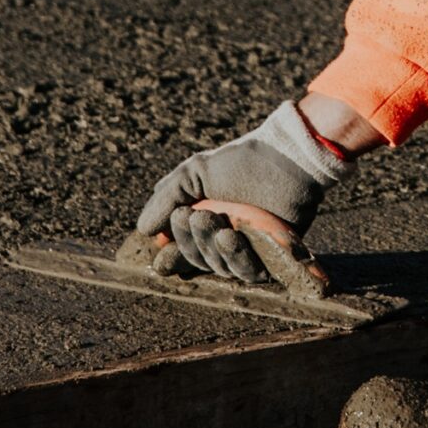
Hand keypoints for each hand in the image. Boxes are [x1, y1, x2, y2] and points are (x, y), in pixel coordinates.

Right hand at [129, 99, 356, 284]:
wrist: (284, 156)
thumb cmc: (240, 162)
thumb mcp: (195, 173)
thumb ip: (167, 198)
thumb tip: (143, 230)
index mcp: (204, 228)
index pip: (182, 251)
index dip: (171, 253)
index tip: (161, 244)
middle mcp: (225, 243)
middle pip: (201, 259)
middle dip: (194, 241)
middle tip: (196, 216)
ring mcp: (250, 252)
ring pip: (224, 268)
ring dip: (216, 249)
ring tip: (219, 227)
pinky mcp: (274, 258)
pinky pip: (253, 271)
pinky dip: (240, 258)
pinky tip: (232, 236)